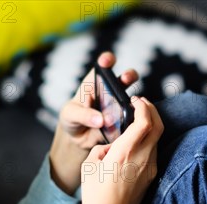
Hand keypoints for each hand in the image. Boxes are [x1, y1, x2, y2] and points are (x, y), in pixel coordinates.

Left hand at [49, 52, 138, 194]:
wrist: (78, 139)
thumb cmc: (72, 119)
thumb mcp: (70, 114)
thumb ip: (83, 115)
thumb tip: (101, 120)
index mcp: (95, 83)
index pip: (104, 66)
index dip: (107, 60)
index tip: (107, 61)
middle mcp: (111, 92)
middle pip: (126, 78)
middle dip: (129, 76)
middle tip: (126, 79)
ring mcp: (120, 106)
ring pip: (134, 99)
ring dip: (136, 100)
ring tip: (132, 104)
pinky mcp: (125, 121)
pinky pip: (132, 119)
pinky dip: (134, 120)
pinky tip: (132, 124)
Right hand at [74, 97, 163, 203]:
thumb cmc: (95, 193)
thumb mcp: (90, 164)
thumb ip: (102, 148)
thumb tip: (112, 145)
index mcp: (125, 152)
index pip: (145, 121)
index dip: (144, 106)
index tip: (136, 100)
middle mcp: (142, 158)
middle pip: (158, 126)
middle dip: (152, 110)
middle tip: (141, 103)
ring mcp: (150, 168)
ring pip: (158, 138)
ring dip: (151, 125)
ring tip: (139, 119)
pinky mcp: (152, 176)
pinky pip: (154, 151)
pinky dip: (149, 139)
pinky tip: (139, 139)